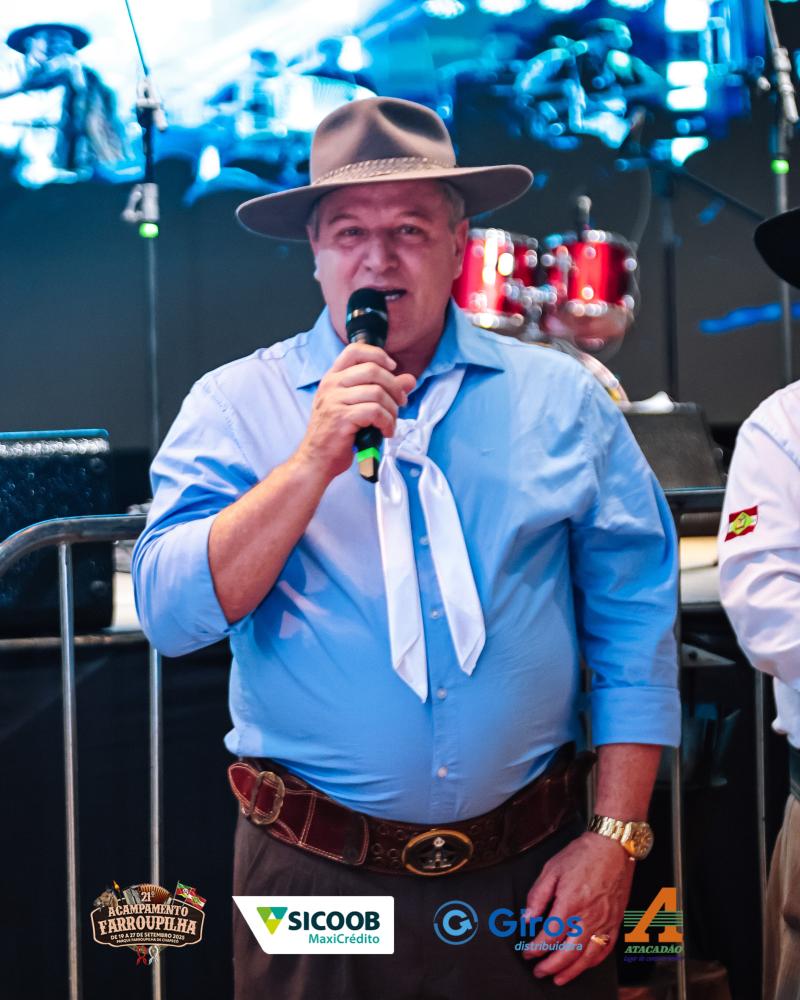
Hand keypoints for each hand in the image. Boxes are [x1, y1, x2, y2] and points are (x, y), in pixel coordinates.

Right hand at [296, 342, 415, 480]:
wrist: (317, 459)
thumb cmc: (337, 434)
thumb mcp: (357, 406)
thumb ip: (382, 389)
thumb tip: (409, 380)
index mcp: (333, 378)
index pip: (355, 350)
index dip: (378, 355)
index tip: (392, 368)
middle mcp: (331, 385)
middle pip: (372, 370)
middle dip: (394, 387)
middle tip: (400, 403)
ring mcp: (335, 400)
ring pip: (377, 392)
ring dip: (392, 410)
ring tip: (390, 423)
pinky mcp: (342, 417)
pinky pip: (375, 412)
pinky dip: (387, 422)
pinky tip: (385, 432)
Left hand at [522, 831, 633, 985]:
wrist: (612, 846)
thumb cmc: (583, 855)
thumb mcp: (551, 869)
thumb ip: (538, 896)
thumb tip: (527, 918)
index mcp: (570, 904)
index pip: (550, 936)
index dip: (536, 948)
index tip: (528, 952)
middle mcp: (589, 917)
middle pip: (568, 952)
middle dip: (550, 966)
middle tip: (539, 972)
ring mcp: (605, 921)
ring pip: (587, 956)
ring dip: (572, 971)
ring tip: (559, 978)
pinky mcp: (616, 921)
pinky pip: (605, 949)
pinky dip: (593, 962)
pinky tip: (584, 965)